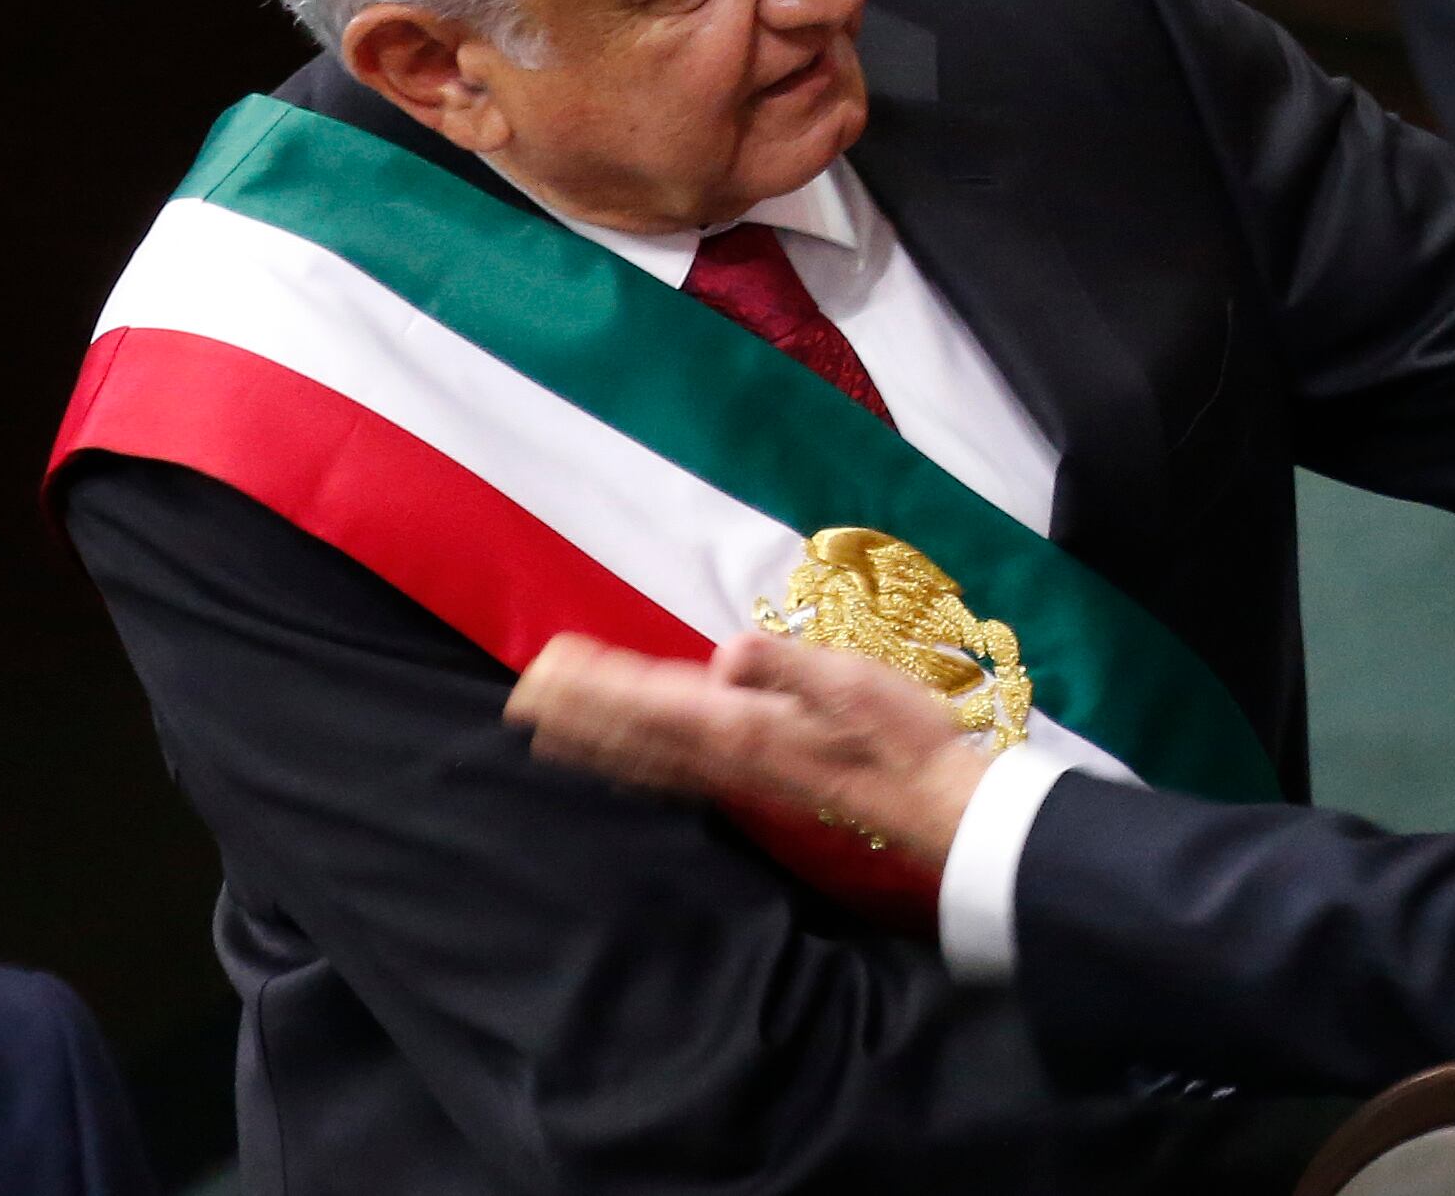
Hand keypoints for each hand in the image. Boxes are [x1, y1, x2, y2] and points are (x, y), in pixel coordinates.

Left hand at [505, 632, 989, 871]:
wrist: (934, 801)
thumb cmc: (900, 736)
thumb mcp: (852, 684)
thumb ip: (787, 667)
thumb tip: (729, 653)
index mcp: (743, 725)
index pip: (651, 701)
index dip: (596, 685)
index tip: (546, 669)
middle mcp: (727, 754)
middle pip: (635, 733)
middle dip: (577, 712)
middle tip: (520, 697)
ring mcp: (739, 771)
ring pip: (647, 755)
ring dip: (594, 738)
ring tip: (546, 728)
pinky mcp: (755, 778)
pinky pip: (673, 770)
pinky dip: (635, 762)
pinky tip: (625, 760)